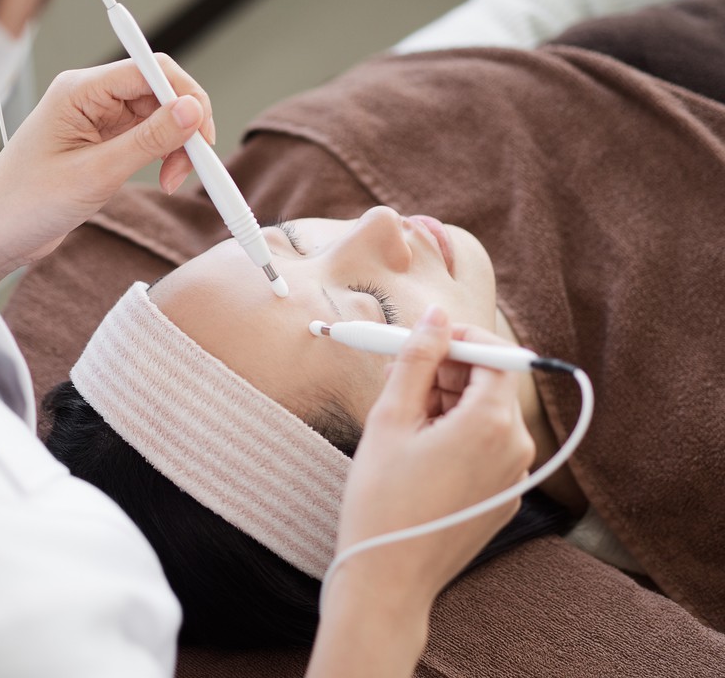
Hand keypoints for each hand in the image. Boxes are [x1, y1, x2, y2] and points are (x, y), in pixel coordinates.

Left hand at [0, 55, 212, 288]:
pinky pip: (146, 138)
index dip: (185, 97)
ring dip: (175, 146)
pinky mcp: (102, 144)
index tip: (202, 134)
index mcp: (79, 90)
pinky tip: (163, 178)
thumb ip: (148, 141)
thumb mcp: (96, 174)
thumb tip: (191, 111)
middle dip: (184, 125)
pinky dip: (163, 156)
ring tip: (172, 180)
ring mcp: (96, 121)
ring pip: (158, 117)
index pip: (150, 70)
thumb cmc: (25, 204)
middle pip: (159, 91)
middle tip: (193, 164)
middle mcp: (89, 98)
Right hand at [332, 305, 535, 608]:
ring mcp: (513, 476)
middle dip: (447, 371)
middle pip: (490, 383)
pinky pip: (487, 447)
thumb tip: (436, 316)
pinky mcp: (503, 498)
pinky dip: (456, 434)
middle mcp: (515, 447)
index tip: (423, 337)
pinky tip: (416, 447)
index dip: (458, 339)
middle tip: (399, 375)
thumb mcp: (390, 418)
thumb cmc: (382, 501)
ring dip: (447, 402)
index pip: (493, 354)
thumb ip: (417, 359)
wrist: (388, 580)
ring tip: (400, 415)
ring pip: (486, 415)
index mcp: (491, 423)